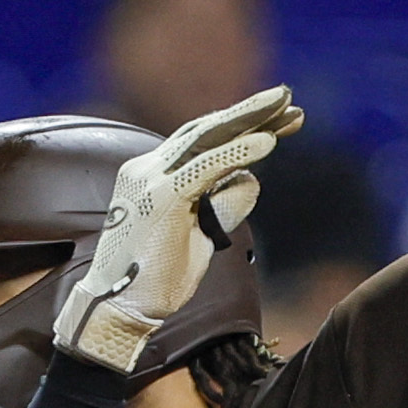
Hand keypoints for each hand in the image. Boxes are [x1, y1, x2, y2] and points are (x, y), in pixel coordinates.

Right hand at [51, 86, 294, 374]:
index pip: (202, 141)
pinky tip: (268, 142)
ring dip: (250, 120)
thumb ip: (223, 205)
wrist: (120, 310)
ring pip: (207, 138)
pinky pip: (206, 167)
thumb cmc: (157, 279)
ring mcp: (151, 179)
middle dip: (249, 112)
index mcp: (153, 175)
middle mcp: (148, 168)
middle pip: (206, 129)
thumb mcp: (201, 236)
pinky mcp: (161, 197)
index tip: (279, 124)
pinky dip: (238, 152)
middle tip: (287, 97)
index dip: (241, 129)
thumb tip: (252, 179)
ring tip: (286, 106)